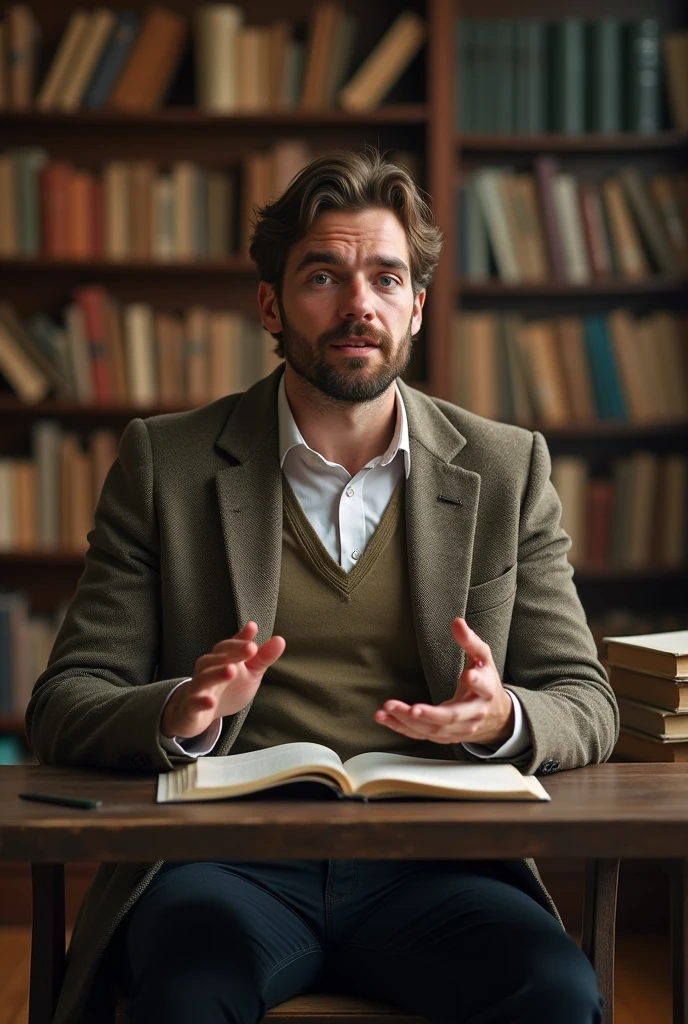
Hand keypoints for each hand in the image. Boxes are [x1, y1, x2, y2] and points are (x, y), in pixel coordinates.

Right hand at [161, 622, 285, 739]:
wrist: (197, 714)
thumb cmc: (227, 688)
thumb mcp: (249, 673)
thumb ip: (262, 657)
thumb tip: (280, 639)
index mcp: (221, 658)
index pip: (229, 646)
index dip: (241, 640)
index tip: (254, 630)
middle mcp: (207, 669)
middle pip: (217, 658)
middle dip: (233, 653)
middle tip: (251, 649)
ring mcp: (198, 688)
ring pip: (204, 677)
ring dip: (217, 673)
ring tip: (231, 670)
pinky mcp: (191, 707)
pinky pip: (194, 702)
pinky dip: (201, 701)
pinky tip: (211, 702)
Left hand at [374, 618, 513, 746]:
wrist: (496, 716)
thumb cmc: (485, 682)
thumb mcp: (483, 659)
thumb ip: (470, 641)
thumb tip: (457, 622)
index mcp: (486, 691)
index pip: (483, 687)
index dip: (476, 682)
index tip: (469, 675)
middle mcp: (473, 714)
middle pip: (452, 717)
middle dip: (430, 714)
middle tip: (413, 708)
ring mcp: (459, 730)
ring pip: (433, 729)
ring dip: (408, 721)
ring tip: (388, 709)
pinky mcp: (445, 737)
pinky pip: (422, 735)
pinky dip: (402, 727)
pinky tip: (385, 718)